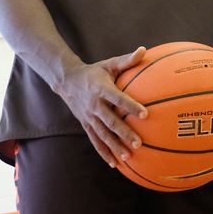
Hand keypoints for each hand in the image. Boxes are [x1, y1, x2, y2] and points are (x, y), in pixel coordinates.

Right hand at [54, 46, 147, 166]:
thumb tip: (144, 50)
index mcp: (101, 90)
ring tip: (128, 157)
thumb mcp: (109, 64)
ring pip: (102, 135)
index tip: (145, 114)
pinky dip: (104, 152)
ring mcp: (88, 117)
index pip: (118, 99)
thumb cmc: (95, 71)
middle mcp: (94, 106)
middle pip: (110, 122)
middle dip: (124, 133)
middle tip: (139, 143)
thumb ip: (127, 60)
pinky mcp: (85, 125)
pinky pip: (95, 141)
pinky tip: (114, 163)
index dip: (131, 106)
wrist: (66, 81)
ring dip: (114, 147)